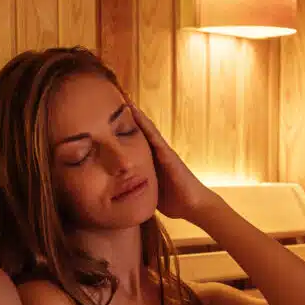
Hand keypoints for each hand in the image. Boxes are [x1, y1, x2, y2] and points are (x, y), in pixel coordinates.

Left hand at [127, 102, 218, 220]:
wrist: (194, 206)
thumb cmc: (174, 201)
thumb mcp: (150, 191)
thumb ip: (138, 186)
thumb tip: (120, 190)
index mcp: (151, 161)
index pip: (135, 141)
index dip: (123, 129)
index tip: (109, 116)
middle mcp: (158, 152)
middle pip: (141, 130)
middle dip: (130, 115)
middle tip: (117, 98)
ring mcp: (164, 152)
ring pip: (147, 129)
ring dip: (137, 114)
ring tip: (124, 99)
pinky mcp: (168, 156)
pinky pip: (154, 137)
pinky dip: (145, 125)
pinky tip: (136, 114)